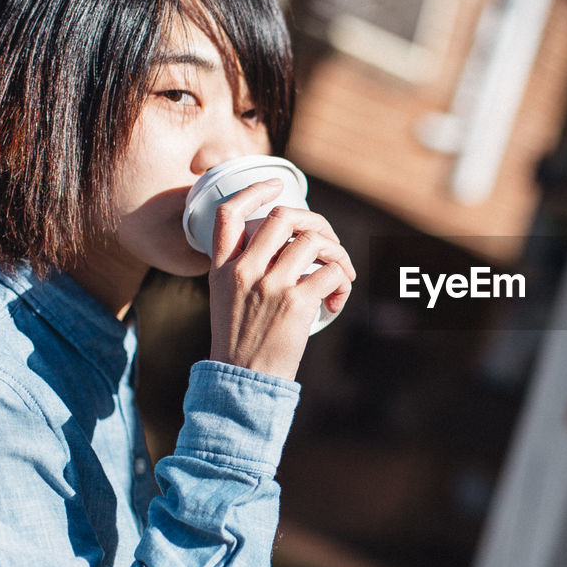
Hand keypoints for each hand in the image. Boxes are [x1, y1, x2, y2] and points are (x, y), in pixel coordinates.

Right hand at [207, 179, 355, 379]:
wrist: (242, 382)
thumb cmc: (241, 342)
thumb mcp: (226, 298)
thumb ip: (246, 267)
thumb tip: (287, 243)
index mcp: (222, 267)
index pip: (229, 213)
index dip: (255, 190)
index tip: (277, 185)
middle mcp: (244, 270)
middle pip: (284, 217)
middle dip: (316, 222)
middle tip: (329, 245)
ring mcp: (270, 285)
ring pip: (315, 242)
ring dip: (338, 255)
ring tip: (340, 276)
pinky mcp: (296, 303)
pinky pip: (333, 273)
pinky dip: (343, 284)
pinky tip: (335, 302)